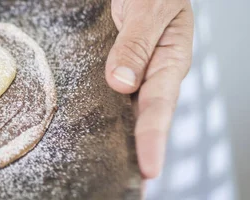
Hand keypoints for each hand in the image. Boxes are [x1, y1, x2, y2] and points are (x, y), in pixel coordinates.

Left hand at [107, 0, 193, 178]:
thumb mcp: (148, 9)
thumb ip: (136, 44)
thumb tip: (121, 83)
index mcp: (168, 62)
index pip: (159, 107)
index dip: (153, 139)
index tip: (149, 169)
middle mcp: (147, 74)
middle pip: (139, 120)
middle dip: (133, 153)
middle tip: (128, 185)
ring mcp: (126, 73)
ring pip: (116, 111)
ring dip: (109, 138)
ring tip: (103, 170)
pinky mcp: (106, 67)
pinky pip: (97, 93)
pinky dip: (90, 113)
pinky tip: (81, 133)